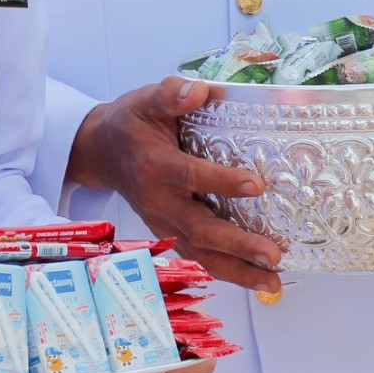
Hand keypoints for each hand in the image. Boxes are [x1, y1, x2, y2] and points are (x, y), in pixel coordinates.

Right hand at [68, 77, 282, 292]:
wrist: (101, 152)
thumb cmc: (130, 123)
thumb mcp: (146, 99)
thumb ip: (171, 94)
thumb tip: (200, 91)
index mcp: (153, 165)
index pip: (191, 176)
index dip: (224, 182)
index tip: (258, 185)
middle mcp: (157, 200)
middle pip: (199, 228)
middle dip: (238, 244)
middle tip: (273, 254)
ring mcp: (162, 222)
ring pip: (199, 253)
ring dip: (237, 270)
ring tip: (272, 281)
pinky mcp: (169, 233)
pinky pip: (198, 256)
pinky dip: (227, 271)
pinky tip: (256, 277)